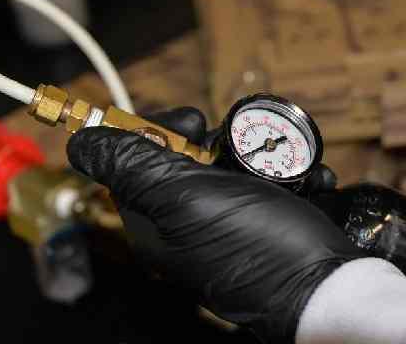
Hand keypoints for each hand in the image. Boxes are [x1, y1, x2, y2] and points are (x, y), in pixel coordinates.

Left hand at [66, 107, 363, 343]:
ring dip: (262, 150)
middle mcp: (190, 221)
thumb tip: (82, 141)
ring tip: (283, 160)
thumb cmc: (255, 243)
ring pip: (233, 163)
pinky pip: (270, 181)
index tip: (194, 122)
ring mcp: (232, 219)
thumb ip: (131, 165)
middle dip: (217, 139)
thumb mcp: (183, 197)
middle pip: (187, 157)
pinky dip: (290, 172)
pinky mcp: (268, 217)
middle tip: (236, 143)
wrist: (323, 283)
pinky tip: (306, 178)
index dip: (159, 130)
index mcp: (157, 220)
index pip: (137, 159)